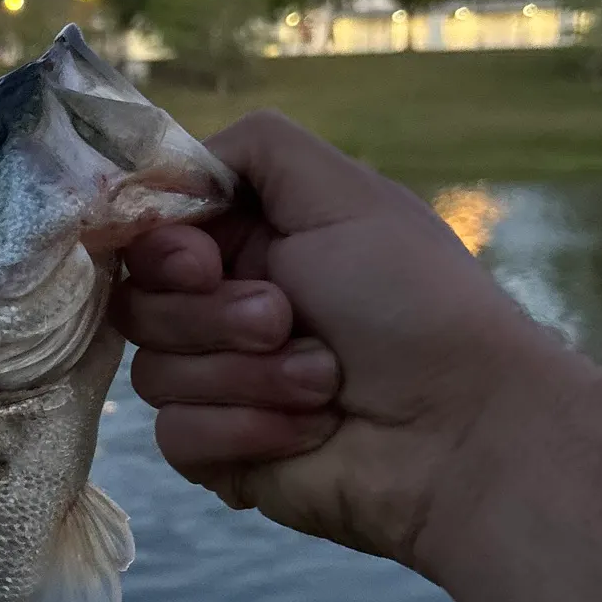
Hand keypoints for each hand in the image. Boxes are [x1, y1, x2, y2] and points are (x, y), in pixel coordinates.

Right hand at [113, 110, 569, 575]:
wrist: (463, 431)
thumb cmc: (412, 302)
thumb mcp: (345, 194)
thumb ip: (254, 148)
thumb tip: (165, 168)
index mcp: (248, 243)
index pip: (146, 236)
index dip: (160, 250)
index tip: (204, 264)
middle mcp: (222, 309)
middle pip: (138, 304)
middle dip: (214, 318)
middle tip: (285, 319)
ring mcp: (218, 384)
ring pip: (153, 373)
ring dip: (247, 376)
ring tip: (323, 382)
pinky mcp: (220, 453)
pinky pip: (176, 437)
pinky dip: (244, 429)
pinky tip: (308, 431)